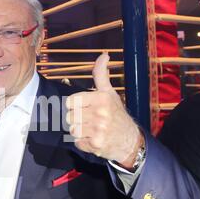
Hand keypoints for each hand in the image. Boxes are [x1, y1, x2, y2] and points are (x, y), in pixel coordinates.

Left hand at [66, 53, 142, 167]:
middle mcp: (100, 113)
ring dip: (79, 131)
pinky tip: (93, 139)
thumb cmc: (117, 114)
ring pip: (72, 129)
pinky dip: (83, 143)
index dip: (75, 106)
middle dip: (77, 119)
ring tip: (91, 130)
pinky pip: (77, 142)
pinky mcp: (96, 144)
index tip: (84, 108)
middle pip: (69, 116)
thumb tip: (104, 55)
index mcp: (101, 98)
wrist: (130, 140)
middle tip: (89, 120)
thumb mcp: (110, 93)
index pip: (70, 101)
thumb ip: (101, 75)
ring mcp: (98, 129)